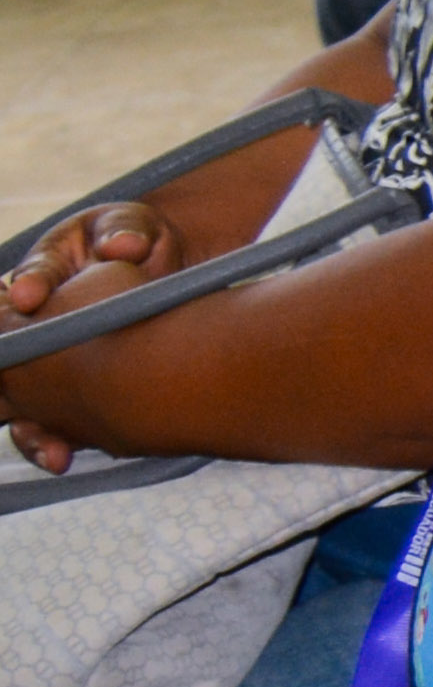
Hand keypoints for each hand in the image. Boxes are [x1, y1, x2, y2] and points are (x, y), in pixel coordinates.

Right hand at [2, 202, 173, 466]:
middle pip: (7, 351)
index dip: (32, 286)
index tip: (32, 298)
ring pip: (15, 398)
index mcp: (42, 274)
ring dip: (26, 423)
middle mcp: (30, 322)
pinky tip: (61, 457)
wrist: (163, 274)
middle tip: (10, 388)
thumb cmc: (136, 242)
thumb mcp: (132, 228)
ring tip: (49, 447)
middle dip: (7, 371)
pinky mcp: (61, 392)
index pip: (30, 279)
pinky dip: (46, 441)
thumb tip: (123, 245)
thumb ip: (125, 232)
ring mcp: (42, 361)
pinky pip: (42, 423)